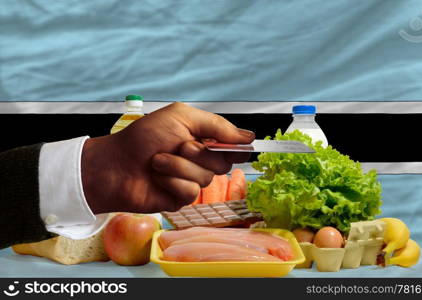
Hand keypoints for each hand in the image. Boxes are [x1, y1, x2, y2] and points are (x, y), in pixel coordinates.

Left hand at [81, 102, 253, 212]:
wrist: (114, 165)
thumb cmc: (143, 137)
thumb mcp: (180, 117)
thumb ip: (216, 125)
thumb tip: (248, 136)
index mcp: (202, 138)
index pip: (233, 145)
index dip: (237, 146)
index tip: (238, 145)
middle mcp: (200, 160)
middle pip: (223, 163)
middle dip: (198, 153)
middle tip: (177, 146)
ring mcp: (191, 179)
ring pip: (206, 178)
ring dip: (179, 167)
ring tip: (157, 162)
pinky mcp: (180, 198)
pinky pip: (190, 192)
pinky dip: (171, 182)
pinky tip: (157, 179)